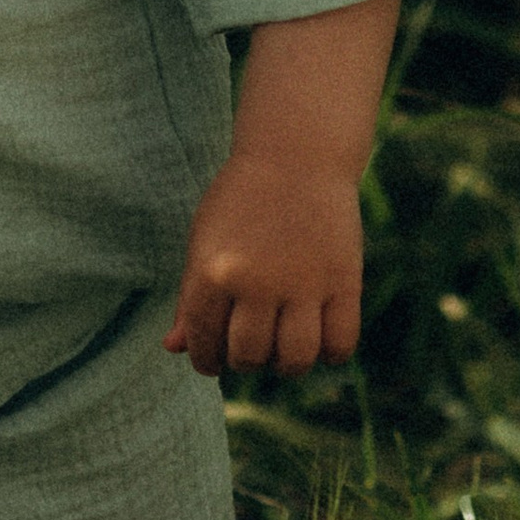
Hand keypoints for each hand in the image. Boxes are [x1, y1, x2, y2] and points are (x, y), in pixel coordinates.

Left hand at [162, 0, 397, 377]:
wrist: (296, 155)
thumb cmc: (241, 201)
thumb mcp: (204, 241)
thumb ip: (190, 298)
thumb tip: (174, 349)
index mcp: (212, 271)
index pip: (203, 343)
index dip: (206, 359)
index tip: (212, 359)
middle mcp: (256, 283)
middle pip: (249, 357)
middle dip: (245, 360)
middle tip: (249, 347)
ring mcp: (304, 284)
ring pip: (295, 360)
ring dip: (285, 364)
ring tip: (283, 349)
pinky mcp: (344, 281)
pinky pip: (340, 345)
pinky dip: (329, 354)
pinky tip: (318, 337)